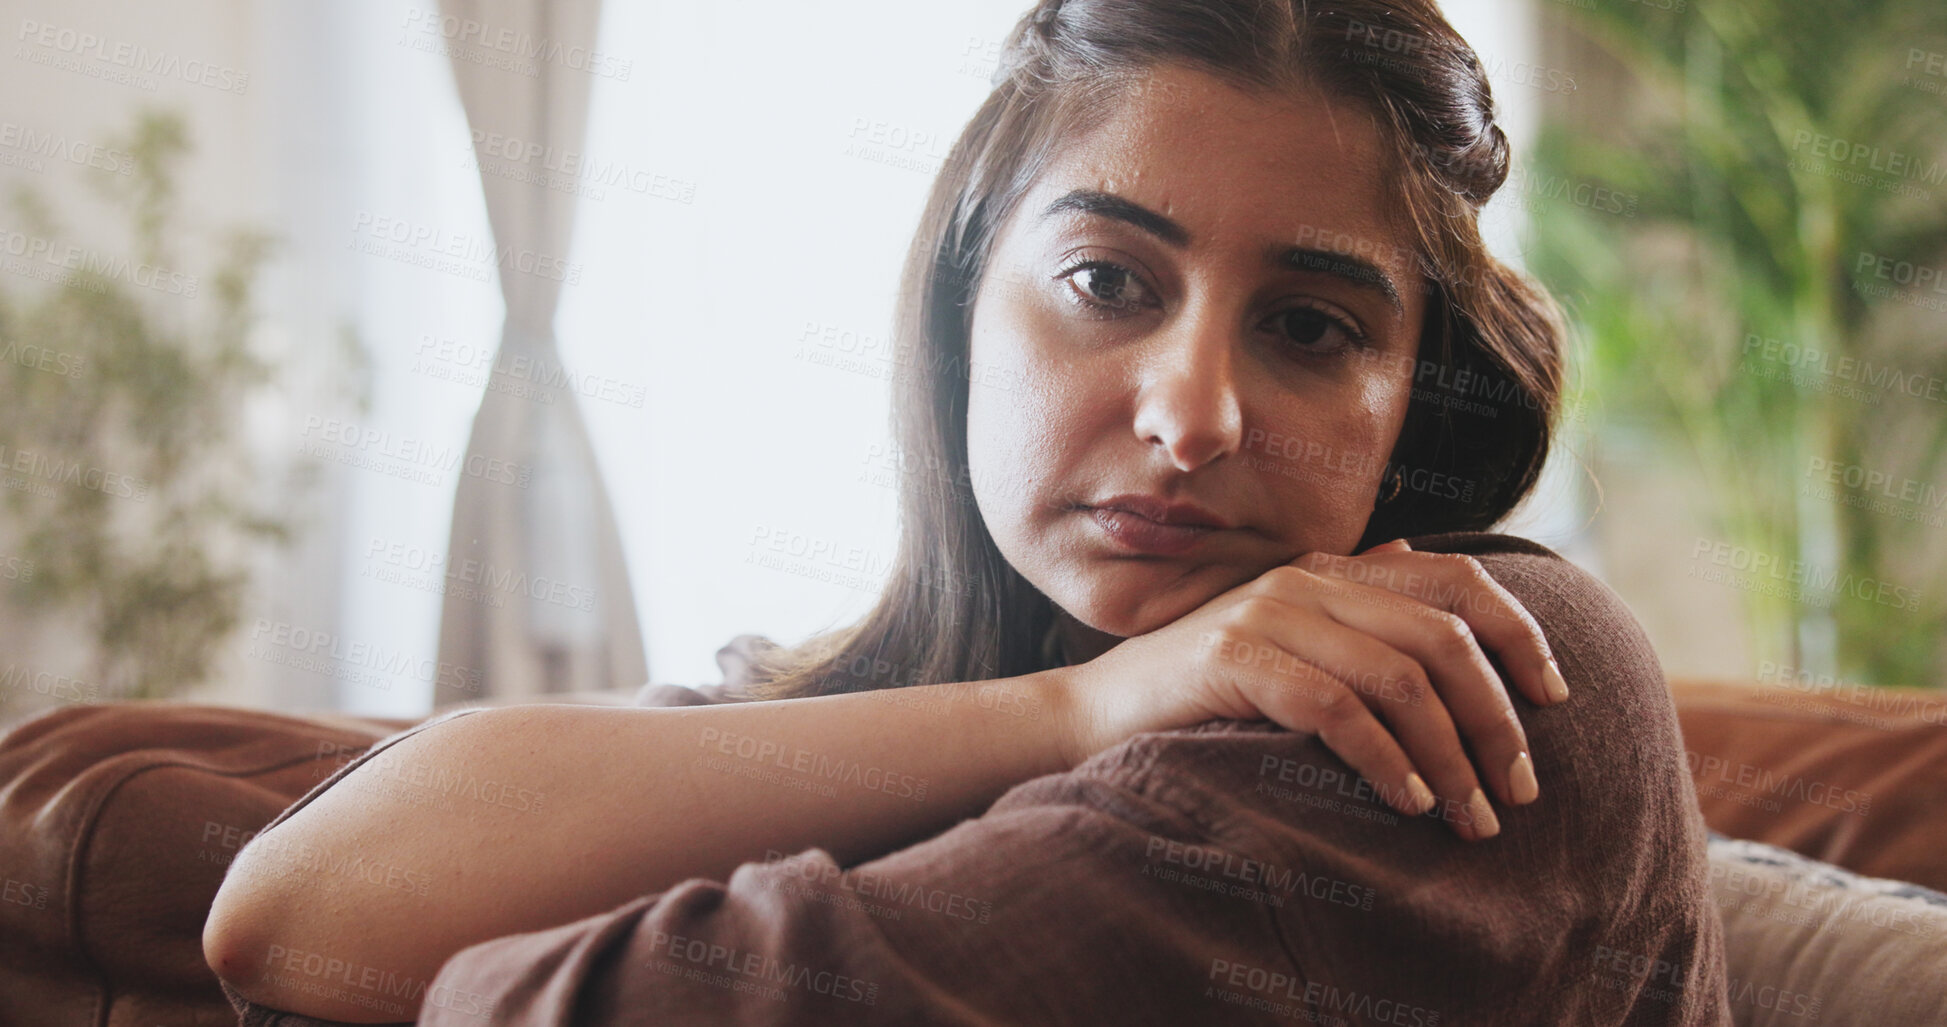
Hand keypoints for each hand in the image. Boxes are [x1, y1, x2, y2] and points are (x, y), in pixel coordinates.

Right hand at [1054, 539, 1570, 840]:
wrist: (1091, 713)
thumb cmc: (1199, 690)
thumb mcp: (1283, 637)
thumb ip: (1350, 604)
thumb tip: (1419, 561)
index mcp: (1330, 569)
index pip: (1456, 580)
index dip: (1519, 633)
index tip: (1557, 697)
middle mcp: (1306, 579)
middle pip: (1442, 638)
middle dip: (1496, 719)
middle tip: (1518, 791)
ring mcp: (1268, 614)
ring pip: (1400, 679)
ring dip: (1451, 757)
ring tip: (1471, 818)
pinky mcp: (1235, 661)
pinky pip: (1337, 708)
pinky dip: (1385, 760)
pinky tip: (1408, 802)